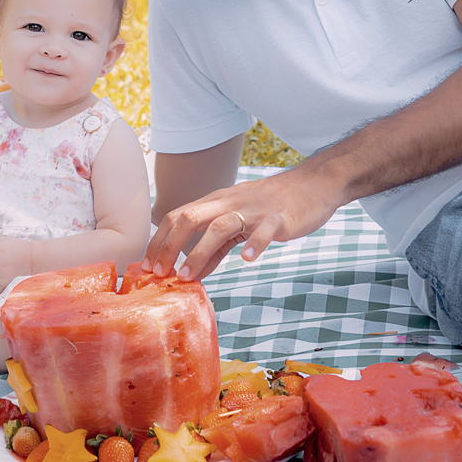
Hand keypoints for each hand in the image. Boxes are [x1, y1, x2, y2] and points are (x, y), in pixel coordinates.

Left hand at [145, 165, 343, 281]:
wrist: (312, 185)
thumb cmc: (271, 207)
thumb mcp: (239, 223)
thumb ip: (217, 248)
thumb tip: (195, 272)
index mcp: (217, 202)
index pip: (178, 216)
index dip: (160, 241)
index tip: (148, 266)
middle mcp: (229, 202)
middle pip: (189, 218)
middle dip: (169, 246)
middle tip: (159, 273)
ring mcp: (253, 210)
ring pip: (220, 226)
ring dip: (199, 252)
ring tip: (187, 276)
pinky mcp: (278, 218)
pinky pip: (263, 231)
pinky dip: (254, 245)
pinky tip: (247, 260)